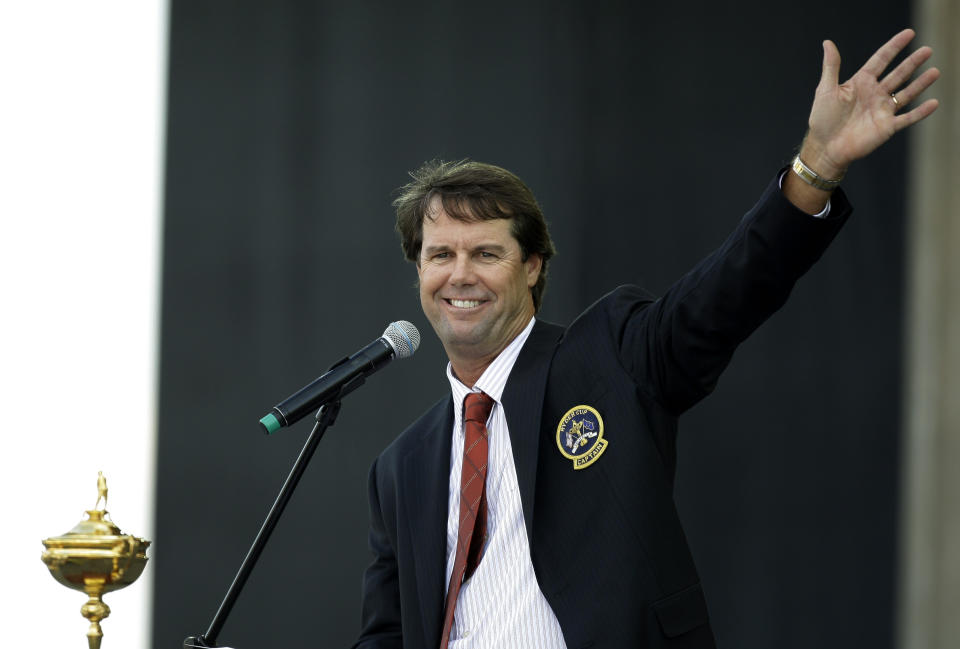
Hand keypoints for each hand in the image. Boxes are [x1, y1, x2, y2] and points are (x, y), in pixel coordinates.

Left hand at [800, 28, 939, 178]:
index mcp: (861, 83)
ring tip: (935, 72)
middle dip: (912, 62)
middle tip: (927, 50)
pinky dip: (920, 112)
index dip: (894, 46)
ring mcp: (882, 110)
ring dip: (920, 83)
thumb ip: (831, 66)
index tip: (909, 33)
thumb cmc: (822, 119)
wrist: (825, 147)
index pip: (881, 60)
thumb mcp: (826, 90)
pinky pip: (907, 118)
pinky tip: (934, 103)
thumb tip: (828, 43)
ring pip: (906, 94)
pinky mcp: (887, 127)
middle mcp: (875, 94)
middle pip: (898, 74)